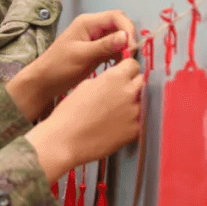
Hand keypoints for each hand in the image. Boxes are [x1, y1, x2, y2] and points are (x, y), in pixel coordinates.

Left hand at [6, 10, 135, 119]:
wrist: (45, 81)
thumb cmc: (59, 66)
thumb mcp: (82, 55)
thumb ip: (104, 46)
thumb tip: (126, 37)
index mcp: (88, 22)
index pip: (116, 16)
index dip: (128, 29)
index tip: (131, 47)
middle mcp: (93, 27)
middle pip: (120, 24)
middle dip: (128, 37)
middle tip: (130, 55)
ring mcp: (96, 39)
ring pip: (119, 37)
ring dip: (125, 47)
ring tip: (125, 62)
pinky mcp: (97, 51)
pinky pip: (114, 48)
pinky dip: (120, 55)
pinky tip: (118, 65)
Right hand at [26, 58, 143, 180]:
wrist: (66, 140)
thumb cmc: (70, 113)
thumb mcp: (85, 86)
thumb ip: (105, 80)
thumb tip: (114, 81)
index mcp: (115, 78)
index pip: (133, 64)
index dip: (127, 69)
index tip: (124, 73)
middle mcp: (128, 92)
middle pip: (140, 82)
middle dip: (131, 85)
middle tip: (117, 94)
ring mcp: (134, 112)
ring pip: (140, 103)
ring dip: (130, 105)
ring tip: (112, 114)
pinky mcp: (134, 131)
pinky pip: (137, 121)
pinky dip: (129, 123)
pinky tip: (113, 126)